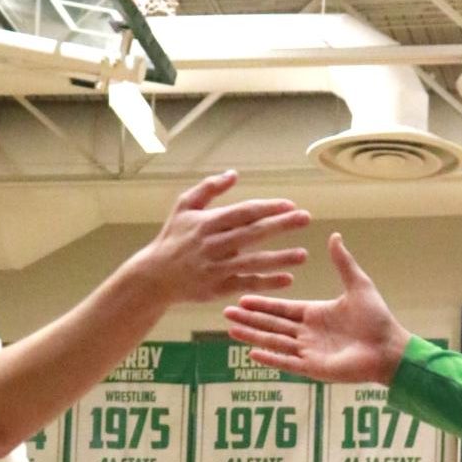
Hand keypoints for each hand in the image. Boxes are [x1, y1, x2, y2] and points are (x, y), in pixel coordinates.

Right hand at [133, 171, 310, 305]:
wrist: (155, 276)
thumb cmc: (173, 238)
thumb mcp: (184, 206)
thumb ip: (209, 188)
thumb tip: (234, 174)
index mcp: (208, 222)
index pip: (243, 212)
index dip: (268, 208)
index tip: (290, 205)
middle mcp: (214, 244)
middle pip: (253, 234)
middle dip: (281, 226)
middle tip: (306, 218)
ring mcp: (217, 268)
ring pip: (253, 262)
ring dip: (280, 258)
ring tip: (303, 255)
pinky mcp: (218, 288)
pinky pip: (246, 285)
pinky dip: (267, 283)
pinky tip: (287, 279)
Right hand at [224, 233, 410, 386]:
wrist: (389, 348)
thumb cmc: (376, 318)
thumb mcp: (358, 284)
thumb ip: (343, 262)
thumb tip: (334, 236)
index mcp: (314, 314)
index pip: (281, 308)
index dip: (262, 303)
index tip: (242, 297)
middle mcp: (307, 333)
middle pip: (272, 325)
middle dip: (249, 318)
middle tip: (226, 311)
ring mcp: (308, 352)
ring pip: (274, 342)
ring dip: (253, 336)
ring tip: (231, 329)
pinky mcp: (313, 369)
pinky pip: (287, 362)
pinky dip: (271, 358)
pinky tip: (253, 353)